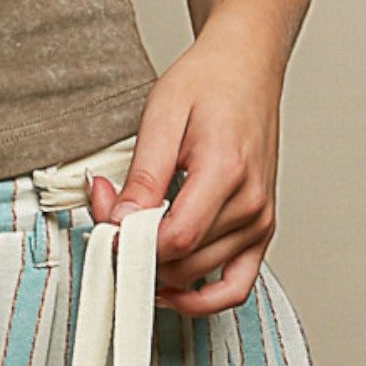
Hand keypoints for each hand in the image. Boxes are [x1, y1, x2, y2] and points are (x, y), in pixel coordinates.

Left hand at [86, 24, 281, 314]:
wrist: (245, 67)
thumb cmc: (207, 83)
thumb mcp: (162, 115)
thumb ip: (144, 175)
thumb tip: (122, 222)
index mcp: (227, 171)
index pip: (176, 238)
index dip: (131, 242)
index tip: (104, 223)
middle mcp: (251, 204)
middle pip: (185, 261)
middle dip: (136, 250)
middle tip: (109, 215)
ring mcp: (260, 222)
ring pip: (202, 276)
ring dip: (159, 268)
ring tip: (133, 235)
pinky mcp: (262, 230)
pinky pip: (236, 286)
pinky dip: (202, 298)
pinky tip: (168, 287)